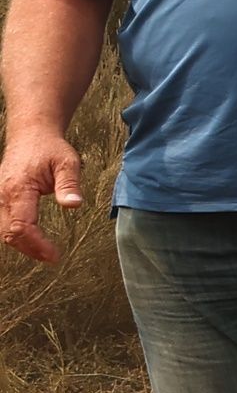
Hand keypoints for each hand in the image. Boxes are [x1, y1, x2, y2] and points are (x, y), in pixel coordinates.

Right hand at [0, 122, 83, 264]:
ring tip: (45, 252)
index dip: (37, 244)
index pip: (22, 226)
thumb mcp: (67, 162)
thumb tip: (74, 205)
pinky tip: (32, 240)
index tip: (54, 255)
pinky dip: (15, 234)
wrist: (31, 135)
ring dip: (22, 244)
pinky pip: (3, 223)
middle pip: (9, 233)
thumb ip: (69, 184)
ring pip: (3, 230)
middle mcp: (2, 195)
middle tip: (52, 257)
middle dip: (30, 249)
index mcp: (18, 189)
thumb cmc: (50, 148)